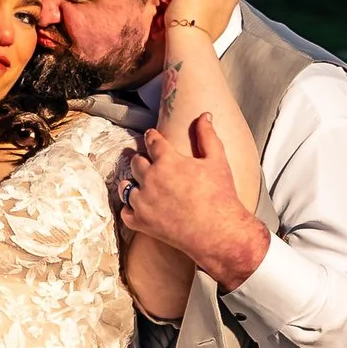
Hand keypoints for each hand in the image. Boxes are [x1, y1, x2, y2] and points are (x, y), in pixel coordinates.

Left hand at [115, 115, 268, 289]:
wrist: (219, 232)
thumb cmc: (220, 195)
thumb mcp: (217, 160)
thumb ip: (207, 135)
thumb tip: (205, 115)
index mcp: (167, 160)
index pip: (152, 141)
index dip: (152, 137)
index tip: (151, 136)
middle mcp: (150, 178)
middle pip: (136, 162)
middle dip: (142, 160)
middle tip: (149, 163)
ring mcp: (143, 201)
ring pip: (126, 186)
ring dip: (133, 184)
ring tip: (142, 186)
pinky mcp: (141, 222)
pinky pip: (126, 212)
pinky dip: (130, 209)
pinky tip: (139, 207)